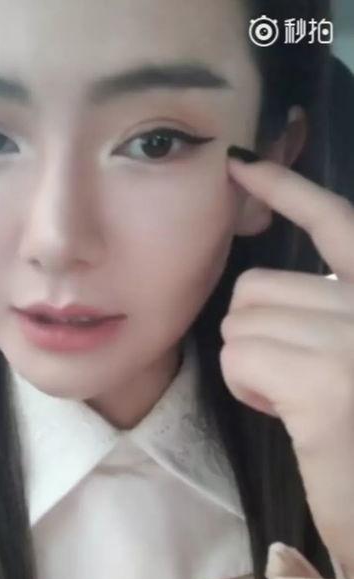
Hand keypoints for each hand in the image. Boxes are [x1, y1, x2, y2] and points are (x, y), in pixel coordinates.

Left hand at [220, 150, 353, 577]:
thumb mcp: (342, 362)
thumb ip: (323, 316)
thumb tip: (266, 298)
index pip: (335, 222)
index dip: (286, 189)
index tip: (240, 162)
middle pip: (258, 288)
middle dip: (256, 334)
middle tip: (292, 378)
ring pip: (241, 322)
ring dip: (251, 362)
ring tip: (293, 398)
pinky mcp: (327, 385)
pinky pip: (240, 355)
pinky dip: (247, 386)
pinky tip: (283, 413)